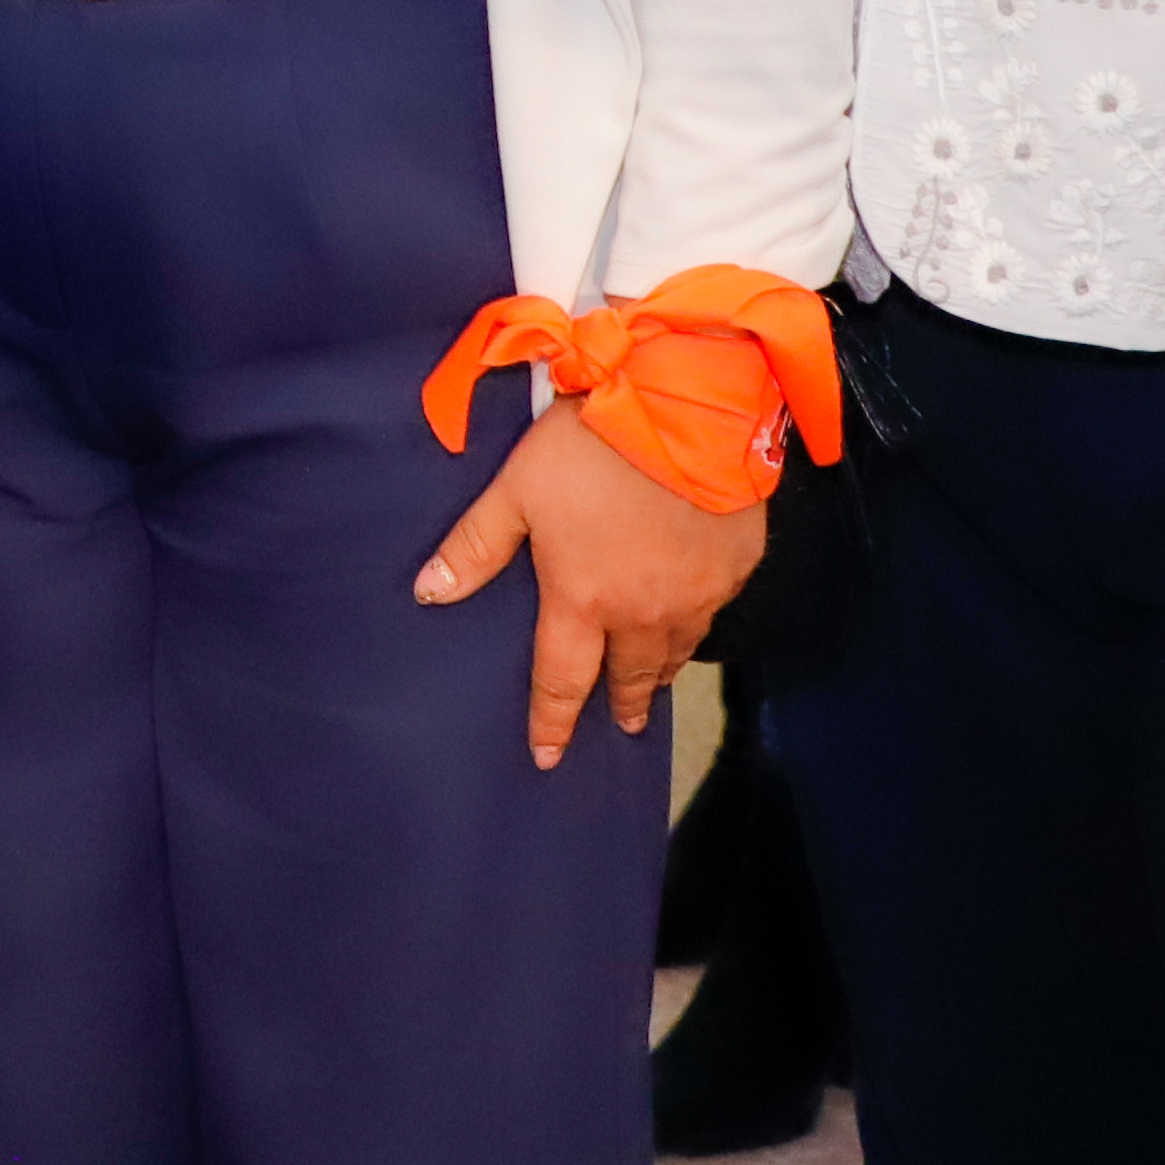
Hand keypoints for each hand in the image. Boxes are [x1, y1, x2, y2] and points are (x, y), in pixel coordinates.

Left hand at [416, 406, 768, 770]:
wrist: (685, 409)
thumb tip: (427, 593)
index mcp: (583, 600)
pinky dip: (698, 618)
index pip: (561, 679)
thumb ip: (475, 546)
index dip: (551, 721)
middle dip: (621, 702)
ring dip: (662, 670)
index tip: (547, 756)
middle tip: (622, 724)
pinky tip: (694, 613)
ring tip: (655, 683)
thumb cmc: (590, 446)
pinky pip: (714, 608)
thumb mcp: (516, 489)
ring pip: (677, 650)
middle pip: (630, 675)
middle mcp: (643, 612)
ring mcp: (697, 594)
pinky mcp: (736, 567)